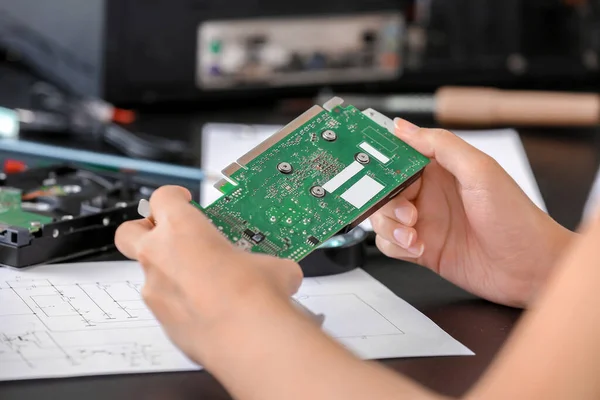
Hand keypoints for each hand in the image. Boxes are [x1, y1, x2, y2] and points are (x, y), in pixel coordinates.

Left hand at [114, 186, 302, 364]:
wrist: (248, 340)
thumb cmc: (252, 295)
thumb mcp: (270, 263)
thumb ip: (262, 260)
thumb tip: (281, 271)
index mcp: (183, 229)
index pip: (162, 197)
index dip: (173, 196)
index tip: (184, 200)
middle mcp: (159, 256)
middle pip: (129, 231)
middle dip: (144, 230)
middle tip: (168, 234)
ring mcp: (155, 292)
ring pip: (148, 274)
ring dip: (169, 272)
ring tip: (203, 281)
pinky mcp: (162, 323)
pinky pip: (166, 306)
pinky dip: (181, 304)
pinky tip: (209, 310)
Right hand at [369, 119, 574, 307]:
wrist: (530, 269)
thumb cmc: (516, 217)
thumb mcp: (480, 171)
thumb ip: (440, 145)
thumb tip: (403, 127)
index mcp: (441, 169)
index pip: (398, 157)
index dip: (381, 162)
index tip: (367, 167)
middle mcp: (429, 194)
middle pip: (383, 189)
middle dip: (385, 200)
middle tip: (405, 211)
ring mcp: (424, 222)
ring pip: (382, 218)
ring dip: (390, 226)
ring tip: (413, 233)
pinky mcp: (421, 249)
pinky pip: (390, 244)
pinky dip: (396, 246)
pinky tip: (417, 248)